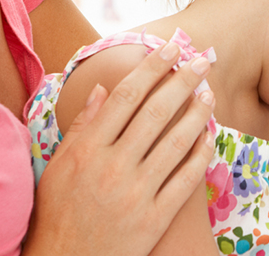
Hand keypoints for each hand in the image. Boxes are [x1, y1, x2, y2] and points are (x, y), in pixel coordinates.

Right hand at [23, 43, 215, 255]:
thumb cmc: (57, 214)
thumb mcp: (57, 168)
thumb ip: (81, 127)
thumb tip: (105, 88)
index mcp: (86, 151)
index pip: (125, 98)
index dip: (151, 69)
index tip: (169, 48)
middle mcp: (111, 168)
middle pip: (155, 113)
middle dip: (182, 81)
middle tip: (203, 59)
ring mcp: (135, 194)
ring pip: (176, 143)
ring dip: (198, 113)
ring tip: (210, 92)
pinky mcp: (154, 219)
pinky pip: (185, 180)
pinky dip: (202, 155)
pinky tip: (211, 135)